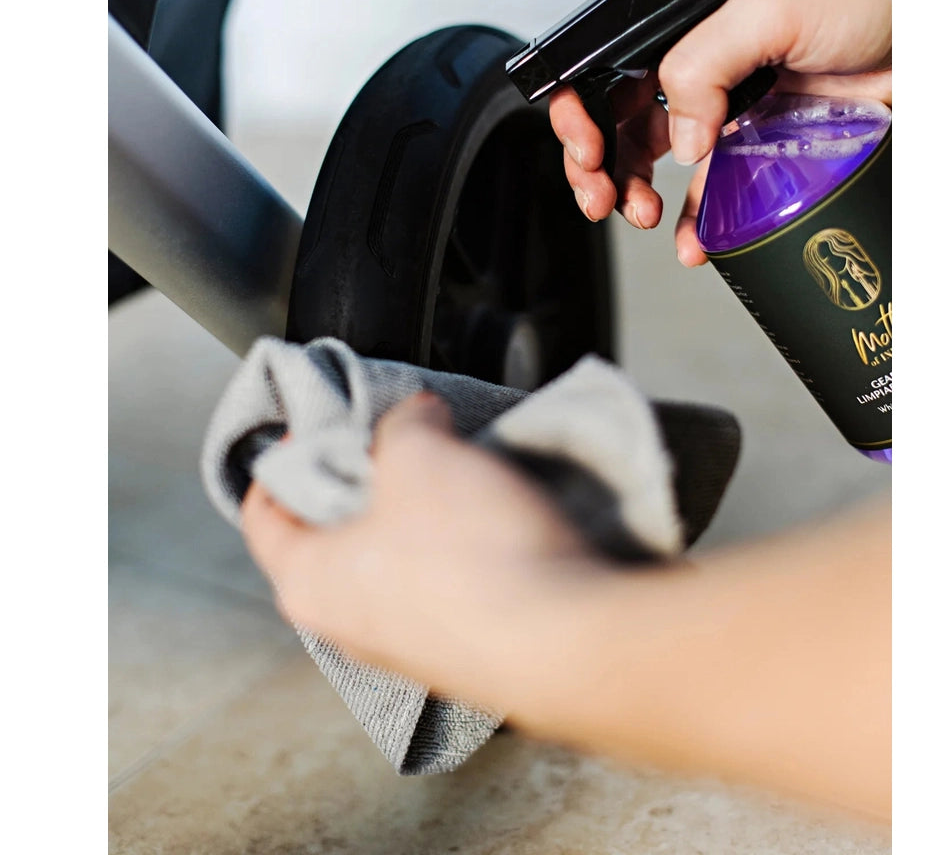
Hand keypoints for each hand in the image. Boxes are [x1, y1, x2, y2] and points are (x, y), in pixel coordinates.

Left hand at [240, 391, 618, 715]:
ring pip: (392, 560)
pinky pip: (441, 585)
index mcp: (309, 582)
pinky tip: (486, 518)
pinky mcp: (462, 649)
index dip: (283, 461)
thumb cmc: (471, 556)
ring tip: (449, 470)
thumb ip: (402, 424)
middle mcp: (349, 626)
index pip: (263, 517)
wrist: (564, 640)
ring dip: (414, 511)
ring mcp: (409, 646)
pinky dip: (453, 547)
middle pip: (332, 535)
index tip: (312, 433)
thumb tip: (415, 418)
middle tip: (392, 440)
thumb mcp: (419, 453)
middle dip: (360, 479)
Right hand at [549, 0, 891, 265]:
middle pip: (625, 125)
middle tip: (602, 195)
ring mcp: (732, 110)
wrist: (936, 22)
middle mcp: (704, 65)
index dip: (585, 112)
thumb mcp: (771, 3)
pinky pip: (718, 195)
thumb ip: (705, 61)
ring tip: (643, 215)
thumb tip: (678, 137)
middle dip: (601, 166)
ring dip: (640, 198)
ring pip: (664, 166)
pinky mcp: (764, 148)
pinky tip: (692, 241)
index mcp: (687, 20)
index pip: (612, 70)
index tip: (586, 147)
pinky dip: (699, 225)